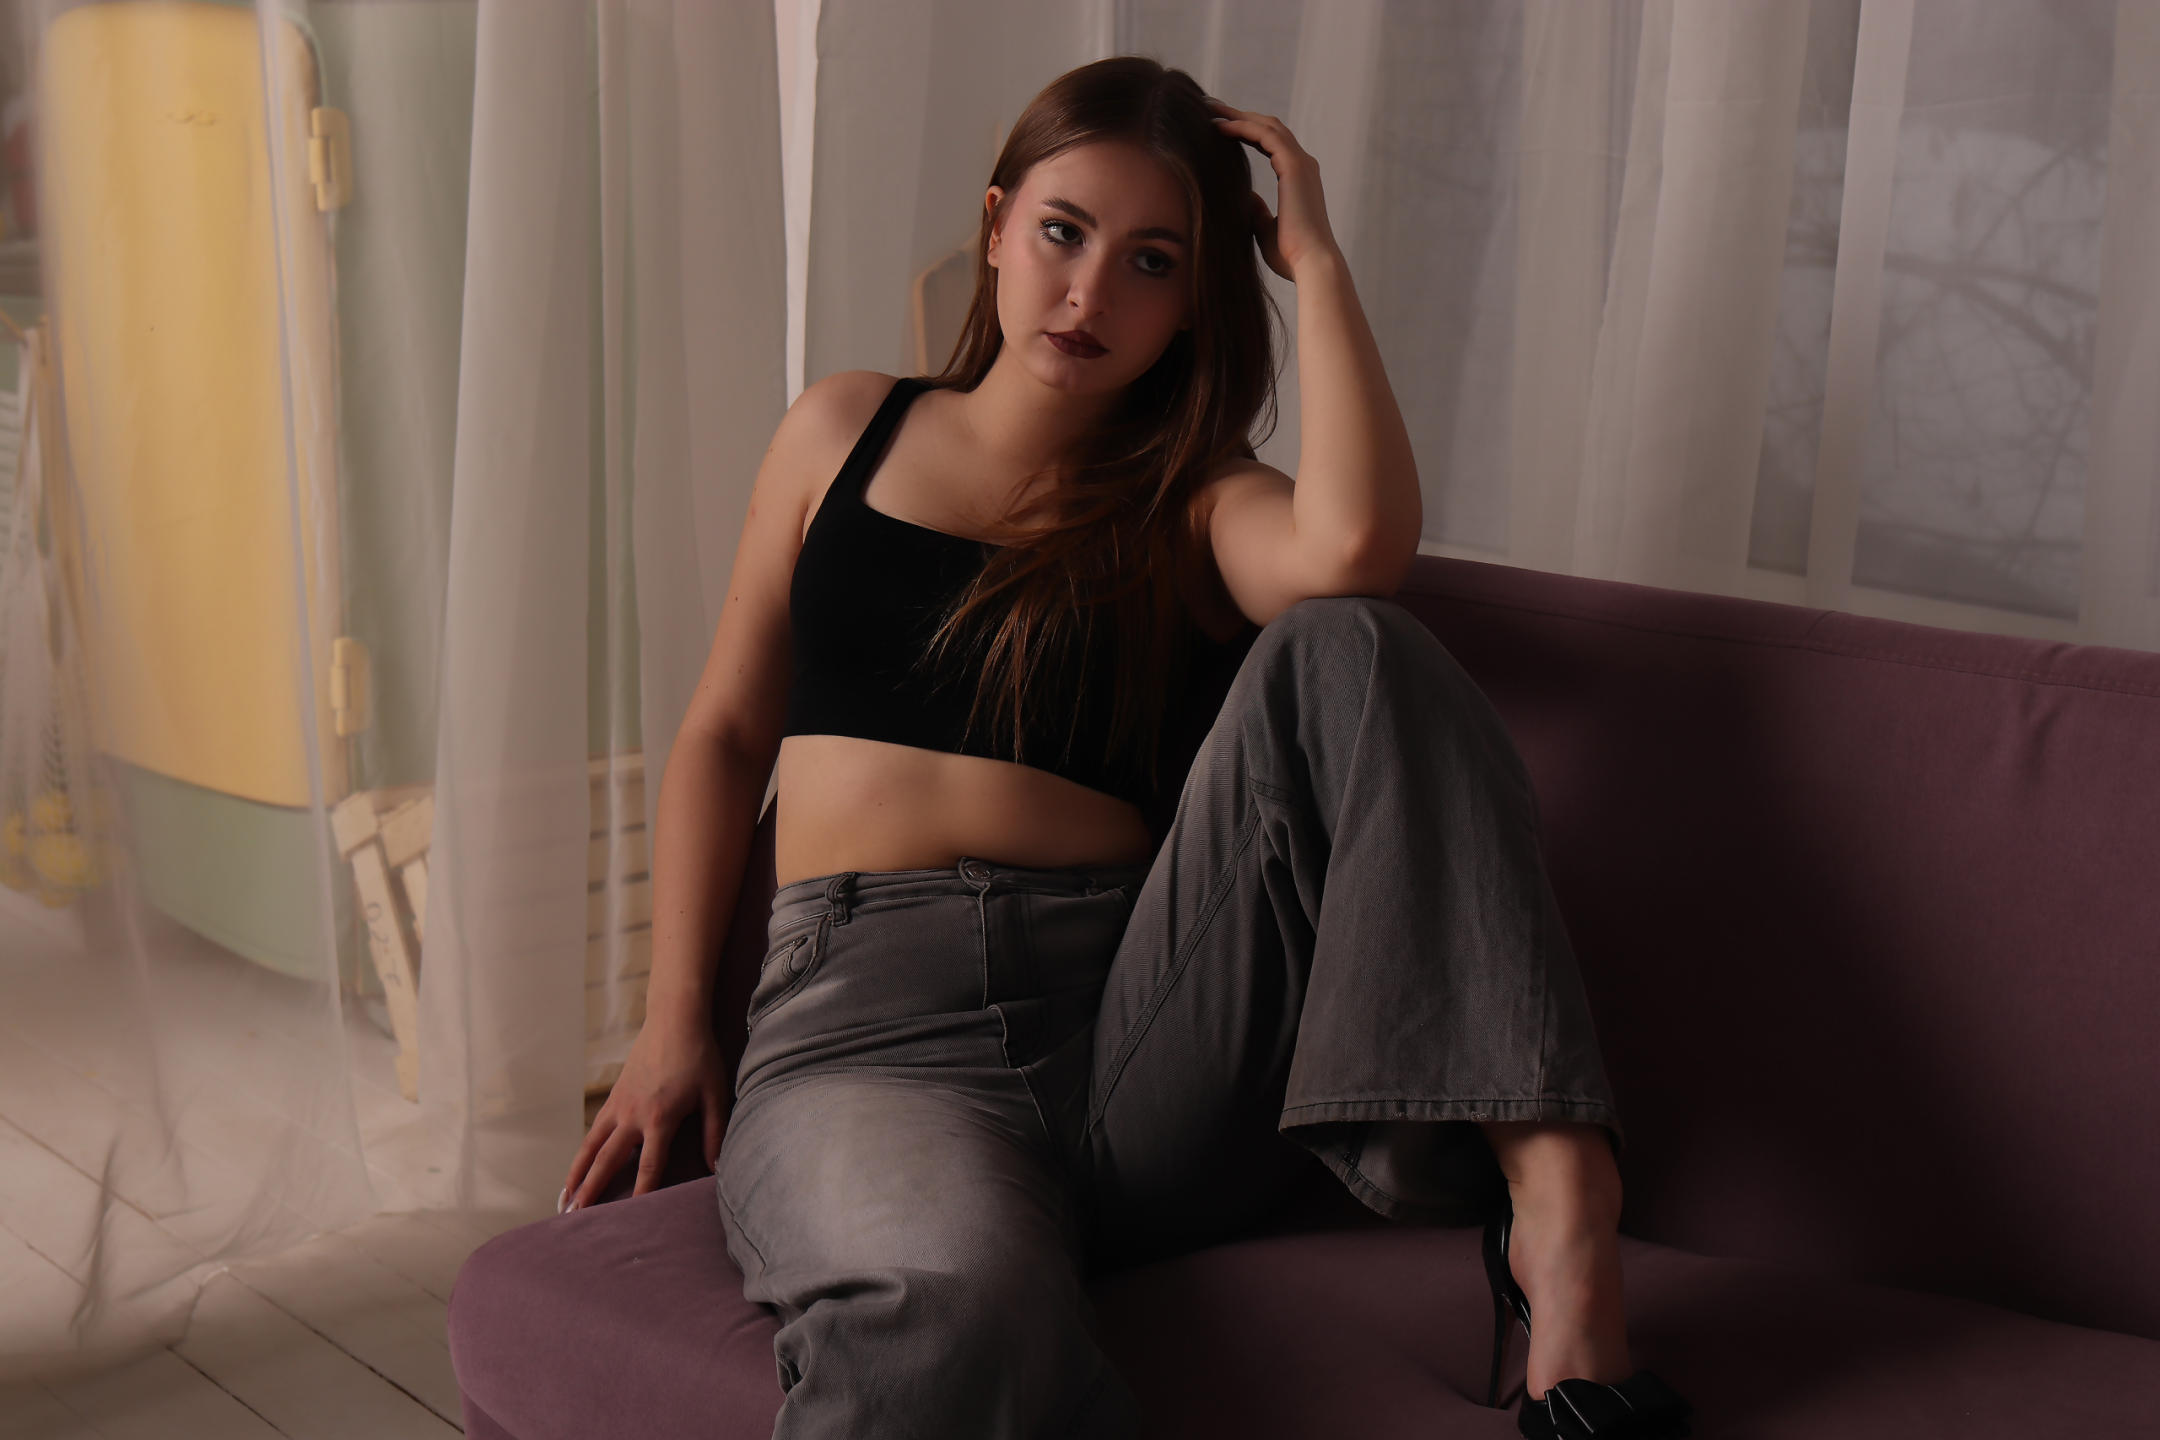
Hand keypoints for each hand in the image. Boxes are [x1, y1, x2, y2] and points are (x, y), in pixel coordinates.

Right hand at [558, 1011, 729, 1211]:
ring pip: (591, 1147)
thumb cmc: (699, 1056)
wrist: (674, 1019)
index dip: (641, 1193)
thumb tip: (717, 1166)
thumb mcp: (715, 1093)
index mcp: (660, 1117)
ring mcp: (618, 1105)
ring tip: (564, 1201)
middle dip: (591, 1191)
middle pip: (607, 1160)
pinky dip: (583, 1152)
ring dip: (576, 1175)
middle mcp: (633, 1115)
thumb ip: (714, 1132)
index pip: (649, 1166)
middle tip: (575, 1218)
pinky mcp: (613, 1096)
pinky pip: (593, 1131)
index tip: (629, 1218)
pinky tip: (577, 1168)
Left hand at [1205, 97, 1340, 282]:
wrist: (1311, 264)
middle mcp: (1303, 165)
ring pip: (1268, 126)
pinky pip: (1265, 136)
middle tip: (1211, 109)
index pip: (1271, 143)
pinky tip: (1220, 127)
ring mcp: (1301, 163)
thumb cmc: (1291, 255)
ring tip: (1210, 110)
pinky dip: (1242, 127)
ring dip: (1238, 116)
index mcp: (1299, 178)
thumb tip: (1244, 198)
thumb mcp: (1265, 229)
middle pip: (1269, 127)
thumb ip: (1257, 210)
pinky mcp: (1294, 166)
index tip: (1220, 127)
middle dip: (1240, 115)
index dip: (1246, 131)